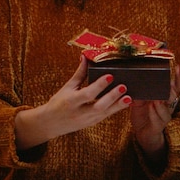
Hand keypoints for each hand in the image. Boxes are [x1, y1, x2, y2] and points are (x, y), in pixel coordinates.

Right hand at [15, 55, 131, 149]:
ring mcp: (87, 120)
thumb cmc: (58, 102)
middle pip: (98, 106)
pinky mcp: (92, 123)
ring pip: (105, 113)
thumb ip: (79, 73)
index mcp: (71, 101)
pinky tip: (126, 102)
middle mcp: (80, 112)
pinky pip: (106, 116)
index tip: (110, 75)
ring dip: (118, 105)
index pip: (87, 94)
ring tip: (129, 97)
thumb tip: (85, 56)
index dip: (99, 85)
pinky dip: (116, 109)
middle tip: (123, 86)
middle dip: (112, 97)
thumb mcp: (67, 86)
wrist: (50, 123)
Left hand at [131, 65, 179, 161]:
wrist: (142, 134)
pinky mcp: (158, 126)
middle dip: (172, 88)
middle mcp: (168, 106)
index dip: (179, 78)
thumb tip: (135, 79)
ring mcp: (164, 116)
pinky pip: (158, 120)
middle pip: (175, 96)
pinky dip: (155, 113)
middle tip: (169, 82)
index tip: (178, 68)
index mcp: (165, 98)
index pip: (176, 86)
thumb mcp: (140, 100)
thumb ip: (140, 91)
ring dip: (162, 102)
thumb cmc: (143, 114)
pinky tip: (152, 107)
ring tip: (158, 97)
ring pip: (168, 108)